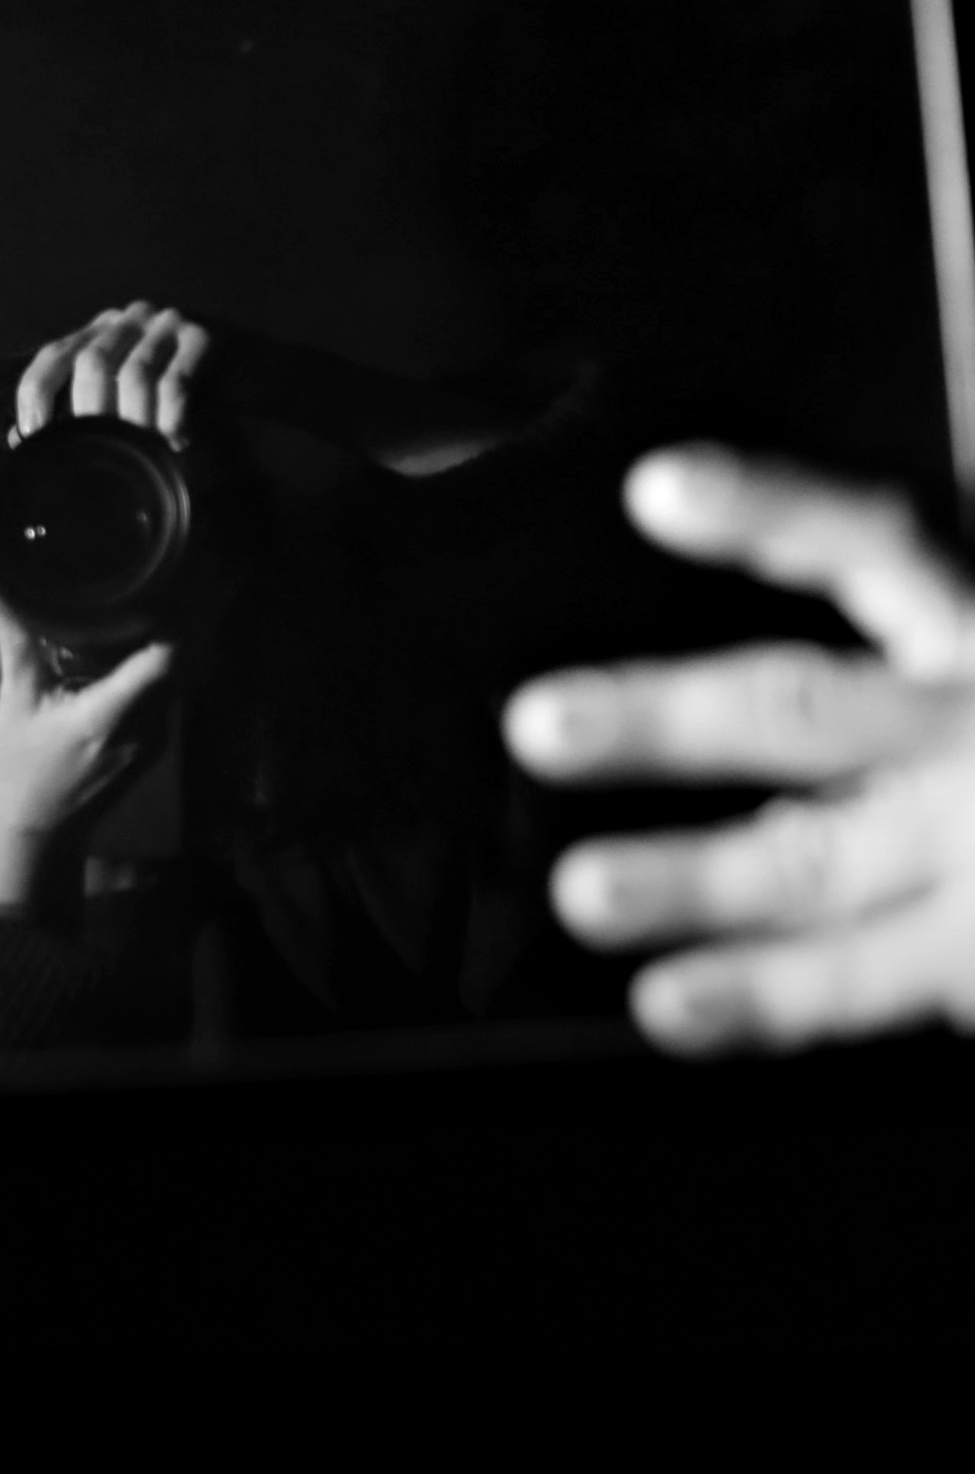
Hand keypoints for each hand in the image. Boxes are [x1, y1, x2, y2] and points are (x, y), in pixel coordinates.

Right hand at [0, 588, 174, 913]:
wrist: (38, 831)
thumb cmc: (21, 766)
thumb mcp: (15, 702)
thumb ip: (13, 644)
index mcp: (109, 713)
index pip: (165, 659)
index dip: (168, 622)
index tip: (151, 593)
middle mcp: (144, 727)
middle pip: (178, 665)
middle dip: (166, 632)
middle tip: (142, 600)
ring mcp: (156, 743)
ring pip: (177, 684)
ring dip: (162, 656)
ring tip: (136, 625)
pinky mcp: (156, 752)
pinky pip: (169, 703)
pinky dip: (158, 682)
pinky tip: (130, 667)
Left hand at [13, 299, 212, 445]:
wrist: (245, 367)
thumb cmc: (167, 393)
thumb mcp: (116, 398)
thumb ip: (74, 414)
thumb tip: (20, 442)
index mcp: (95, 333)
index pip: (52, 357)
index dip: (36, 397)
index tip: (33, 437)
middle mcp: (125, 321)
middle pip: (92, 363)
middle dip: (91, 416)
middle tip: (100, 455)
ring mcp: (163, 325)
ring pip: (134, 373)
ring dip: (134, 421)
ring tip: (141, 454)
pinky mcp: (200, 337)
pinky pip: (175, 378)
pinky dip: (169, 414)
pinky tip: (174, 439)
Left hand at [501, 447, 974, 1052]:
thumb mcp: (950, 628)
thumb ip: (889, 571)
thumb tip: (723, 467)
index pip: (878, 543)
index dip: (771, 514)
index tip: (655, 489)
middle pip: (811, 714)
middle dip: (667, 720)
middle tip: (539, 724)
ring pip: (819, 865)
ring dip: (693, 883)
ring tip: (584, 892)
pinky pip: (861, 983)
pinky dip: (761, 1001)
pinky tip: (671, 1005)